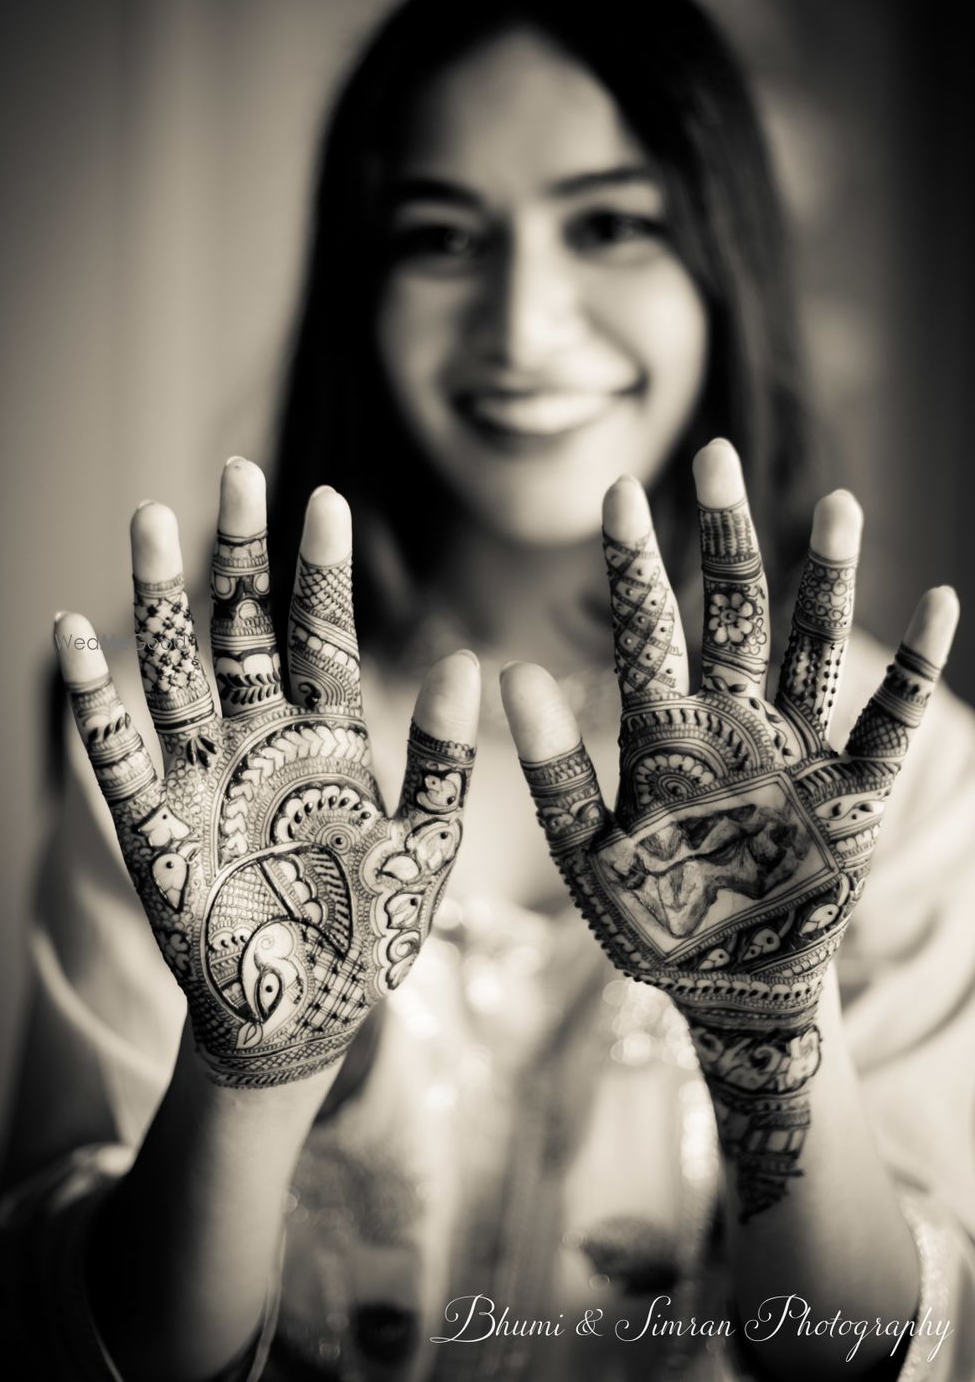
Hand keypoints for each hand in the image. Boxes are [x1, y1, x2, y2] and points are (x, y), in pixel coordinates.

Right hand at [55, 459, 477, 1087]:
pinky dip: (94, 701)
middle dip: (241, 554)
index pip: (326, 638)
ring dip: (162, 599)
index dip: (324, 574)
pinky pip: (116, 754)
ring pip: (178, 669)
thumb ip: (443, 763)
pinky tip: (75, 636)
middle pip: (246, 629)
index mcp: (333, 740)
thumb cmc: (369, 933)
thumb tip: (472, 664)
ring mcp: (205, 777)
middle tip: (237, 472)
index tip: (327, 498)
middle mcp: (263, 740)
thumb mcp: (423, 849)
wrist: (303, 1019)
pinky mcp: (155, 829)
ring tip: (149, 517)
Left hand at [502, 439, 956, 1216]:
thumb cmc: (654, 920)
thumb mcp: (588, 855)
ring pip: (813, 646)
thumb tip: (508, 673)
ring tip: (836, 505)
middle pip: (732, 611)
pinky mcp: (855, 792)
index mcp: (663, 731)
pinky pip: (889, 722)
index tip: (618, 489)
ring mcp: (798, 748)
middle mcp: (732, 720)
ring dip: (826, 581)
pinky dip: (913, 670)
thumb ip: (554, 771)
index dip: (633, 562)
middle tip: (716, 455)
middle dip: (725, 538)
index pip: (646, 628)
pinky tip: (938, 603)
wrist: (730, 984)